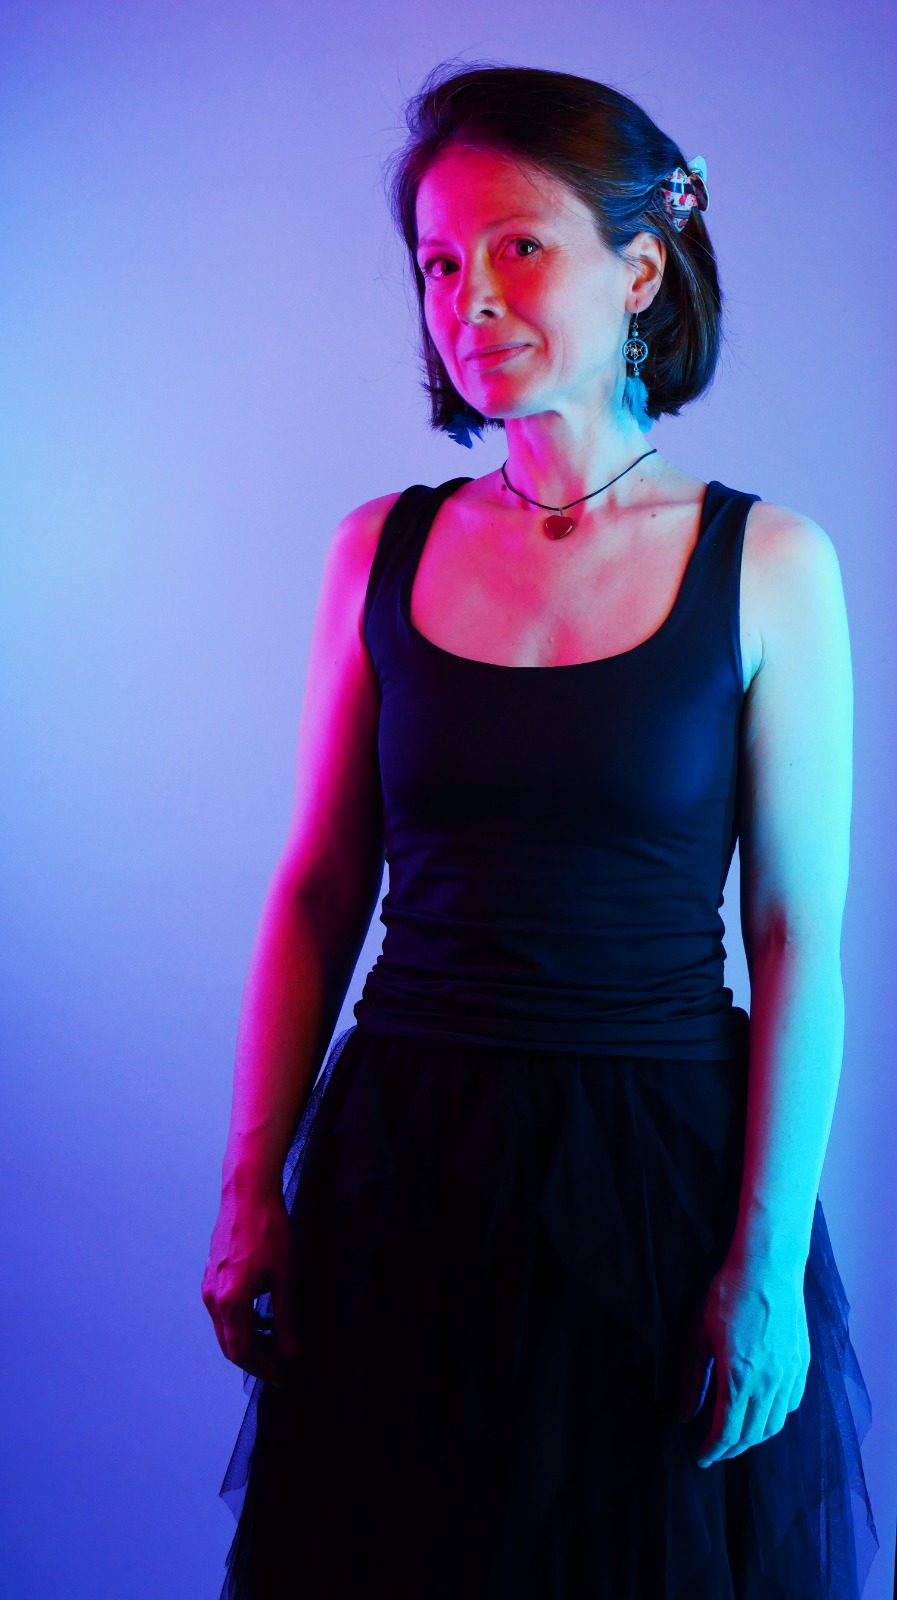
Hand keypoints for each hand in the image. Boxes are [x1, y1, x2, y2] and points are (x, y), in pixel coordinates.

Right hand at [201, 1185, 300, 1387]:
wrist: (248, 1193)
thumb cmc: (268, 1229)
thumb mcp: (287, 1277)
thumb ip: (288, 1320)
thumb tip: (292, 1353)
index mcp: (230, 1301)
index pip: (244, 1353)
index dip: (265, 1369)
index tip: (285, 1376)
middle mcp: (213, 1297)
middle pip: (231, 1346)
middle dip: (258, 1360)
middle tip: (283, 1365)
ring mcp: (209, 1285)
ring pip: (226, 1329)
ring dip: (250, 1341)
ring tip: (278, 1340)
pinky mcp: (212, 1275)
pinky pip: (223, 1311)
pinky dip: (242, 1322)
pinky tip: (264, 1314)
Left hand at [677, 1249, 809, 1466]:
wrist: (768, 1267)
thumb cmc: (727, 1295)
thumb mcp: (698, 1335)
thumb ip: (691, 1380)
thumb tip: (683, 1416)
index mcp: (739, 1377)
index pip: (727, 1431)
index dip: (713, 1450)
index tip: (701, 1458)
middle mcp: (769, 1382)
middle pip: (752, 1434)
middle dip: (732, 1448)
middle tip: (715, 1450)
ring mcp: (789, 1374)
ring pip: (775, 1423)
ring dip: (755, 1437)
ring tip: (737, 1436)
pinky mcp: (802, 1364)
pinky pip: (792, 1404)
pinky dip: (777, 1416)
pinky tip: (763, 1411)